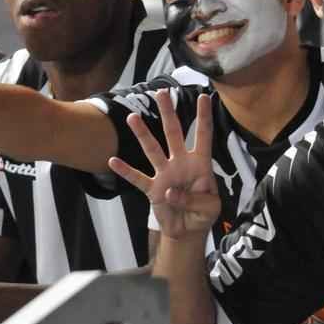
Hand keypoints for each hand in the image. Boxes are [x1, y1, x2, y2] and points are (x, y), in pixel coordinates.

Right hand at [108, 90, 220, 242]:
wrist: (188, 230)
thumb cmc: (203, 214)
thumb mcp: (210, 208)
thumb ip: (194, 200)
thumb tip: (169, 191)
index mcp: (200, 164)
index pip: (203, 136)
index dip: (204, 117)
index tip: (205, 96)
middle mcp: (181, 163)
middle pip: (174, 134)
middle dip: (168, 113)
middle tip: (162, 93)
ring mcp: (165, 174)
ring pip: (152, 150)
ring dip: (143, 134)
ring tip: (132, 118)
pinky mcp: (152, 190)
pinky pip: (137, 178)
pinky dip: (125, 171)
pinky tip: (113, 161)